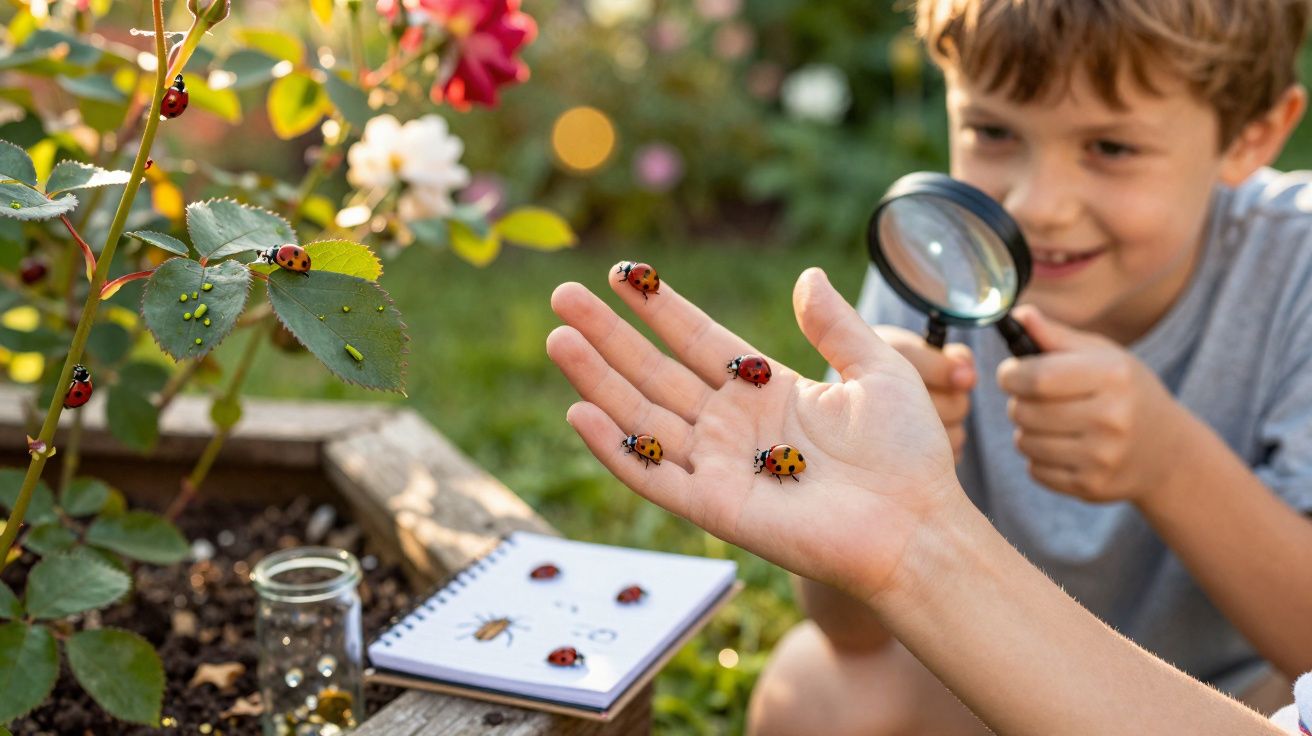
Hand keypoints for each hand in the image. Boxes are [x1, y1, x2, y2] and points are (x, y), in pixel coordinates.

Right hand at [547, 266, 960, 601]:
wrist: (917, 527)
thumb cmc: (907, 454)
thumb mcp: (878, 371)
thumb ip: (837, 326)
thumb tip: (808, 275)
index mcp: (766, 389)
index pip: (698, 339)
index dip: (659, 307)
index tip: (624, 273)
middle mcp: (733, 425)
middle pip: (655, 372)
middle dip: (609, 335)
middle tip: (563, 296)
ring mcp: (719, 466)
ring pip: (643, 416)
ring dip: (598, 380)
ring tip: (559, 339)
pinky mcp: (715, 508)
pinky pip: (654, 476)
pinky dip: (616, 448)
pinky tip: (579, 414)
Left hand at [997, 305, 1184, 503]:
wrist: (1167, 451)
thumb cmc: (1125, 391)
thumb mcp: (1102, 355)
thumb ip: (1056, 336)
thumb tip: (1016, 314)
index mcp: (1112, 376)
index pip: (1036, 377)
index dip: (1011, 374)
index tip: (1011, 373)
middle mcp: (1111, 418)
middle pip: (1024, 411)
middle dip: (1018, 402)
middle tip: (1034, 399)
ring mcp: (1102, 457)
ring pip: (1024, 442)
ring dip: (1026, 431)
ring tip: (1049, 422)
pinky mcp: (1091, 486)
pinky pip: (1035, 470)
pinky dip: (1038, 458)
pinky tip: (1062, 447)